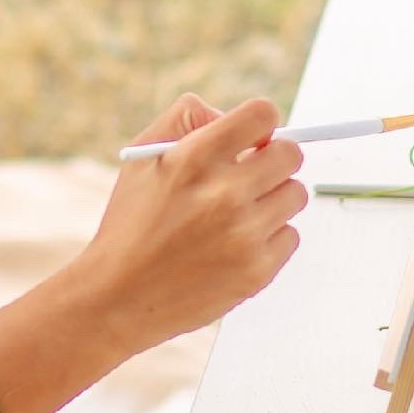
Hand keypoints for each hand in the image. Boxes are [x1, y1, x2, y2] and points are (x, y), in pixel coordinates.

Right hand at [79, 91, 308, 361]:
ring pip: (296, 195)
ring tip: (239, 214)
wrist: (117, 297)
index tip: (253, 140)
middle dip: (273, 160)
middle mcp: (224, 194)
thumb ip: (185, 119)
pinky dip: (270, 237)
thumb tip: (229, 116)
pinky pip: (291, 236)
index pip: (263, 115)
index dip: (261, 124)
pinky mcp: (257, 271)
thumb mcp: (141, 157)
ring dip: (274, 199)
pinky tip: (236, 244)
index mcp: (194, 158)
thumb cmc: (130, 223)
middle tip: (251, 175)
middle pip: (291, 155)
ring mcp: (244, 235)